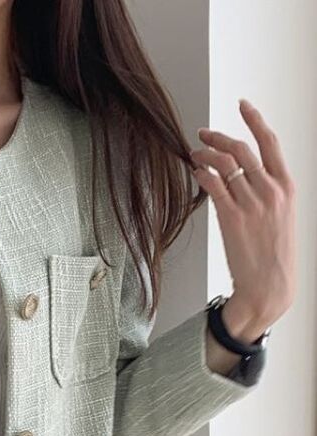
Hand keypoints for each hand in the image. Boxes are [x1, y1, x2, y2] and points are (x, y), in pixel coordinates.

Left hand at [189, 98, 296, 340]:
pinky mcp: (233, 219)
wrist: (270, 284)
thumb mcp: (281, 217)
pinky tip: (195, 172)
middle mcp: (271, 191)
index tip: (242, 105)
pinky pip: (214, 187)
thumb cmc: (274, 254)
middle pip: (242, 149)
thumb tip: (244, 178)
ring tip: (194, 155)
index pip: (271, 143)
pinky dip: (202, 174)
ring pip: (225, 165)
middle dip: (219, 137)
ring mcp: (252, 204)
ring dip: (205, 155)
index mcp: (287, 187)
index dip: (255, 120)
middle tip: (202, 135)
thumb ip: (267, 194)